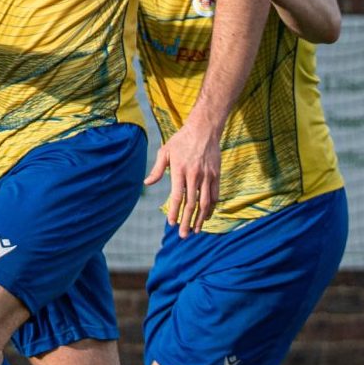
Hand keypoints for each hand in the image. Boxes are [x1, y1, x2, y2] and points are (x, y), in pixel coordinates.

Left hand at [145, 121, 219, 238]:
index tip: (172, 223)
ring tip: (195, 230)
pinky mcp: (216, 175)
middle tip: (184, 235)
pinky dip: (211, 208)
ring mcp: (207, 176)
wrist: (204, 129)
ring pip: (205, 202)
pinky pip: (215, 195)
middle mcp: (194, 175)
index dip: (175, 212)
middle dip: (187, 221)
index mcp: (180, 170)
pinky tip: (206, 217)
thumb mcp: (165, 152)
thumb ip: (157, 169)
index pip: (177, 196)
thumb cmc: (181, 140)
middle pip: (191, 203)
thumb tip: (147, 183)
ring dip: (200, 218)